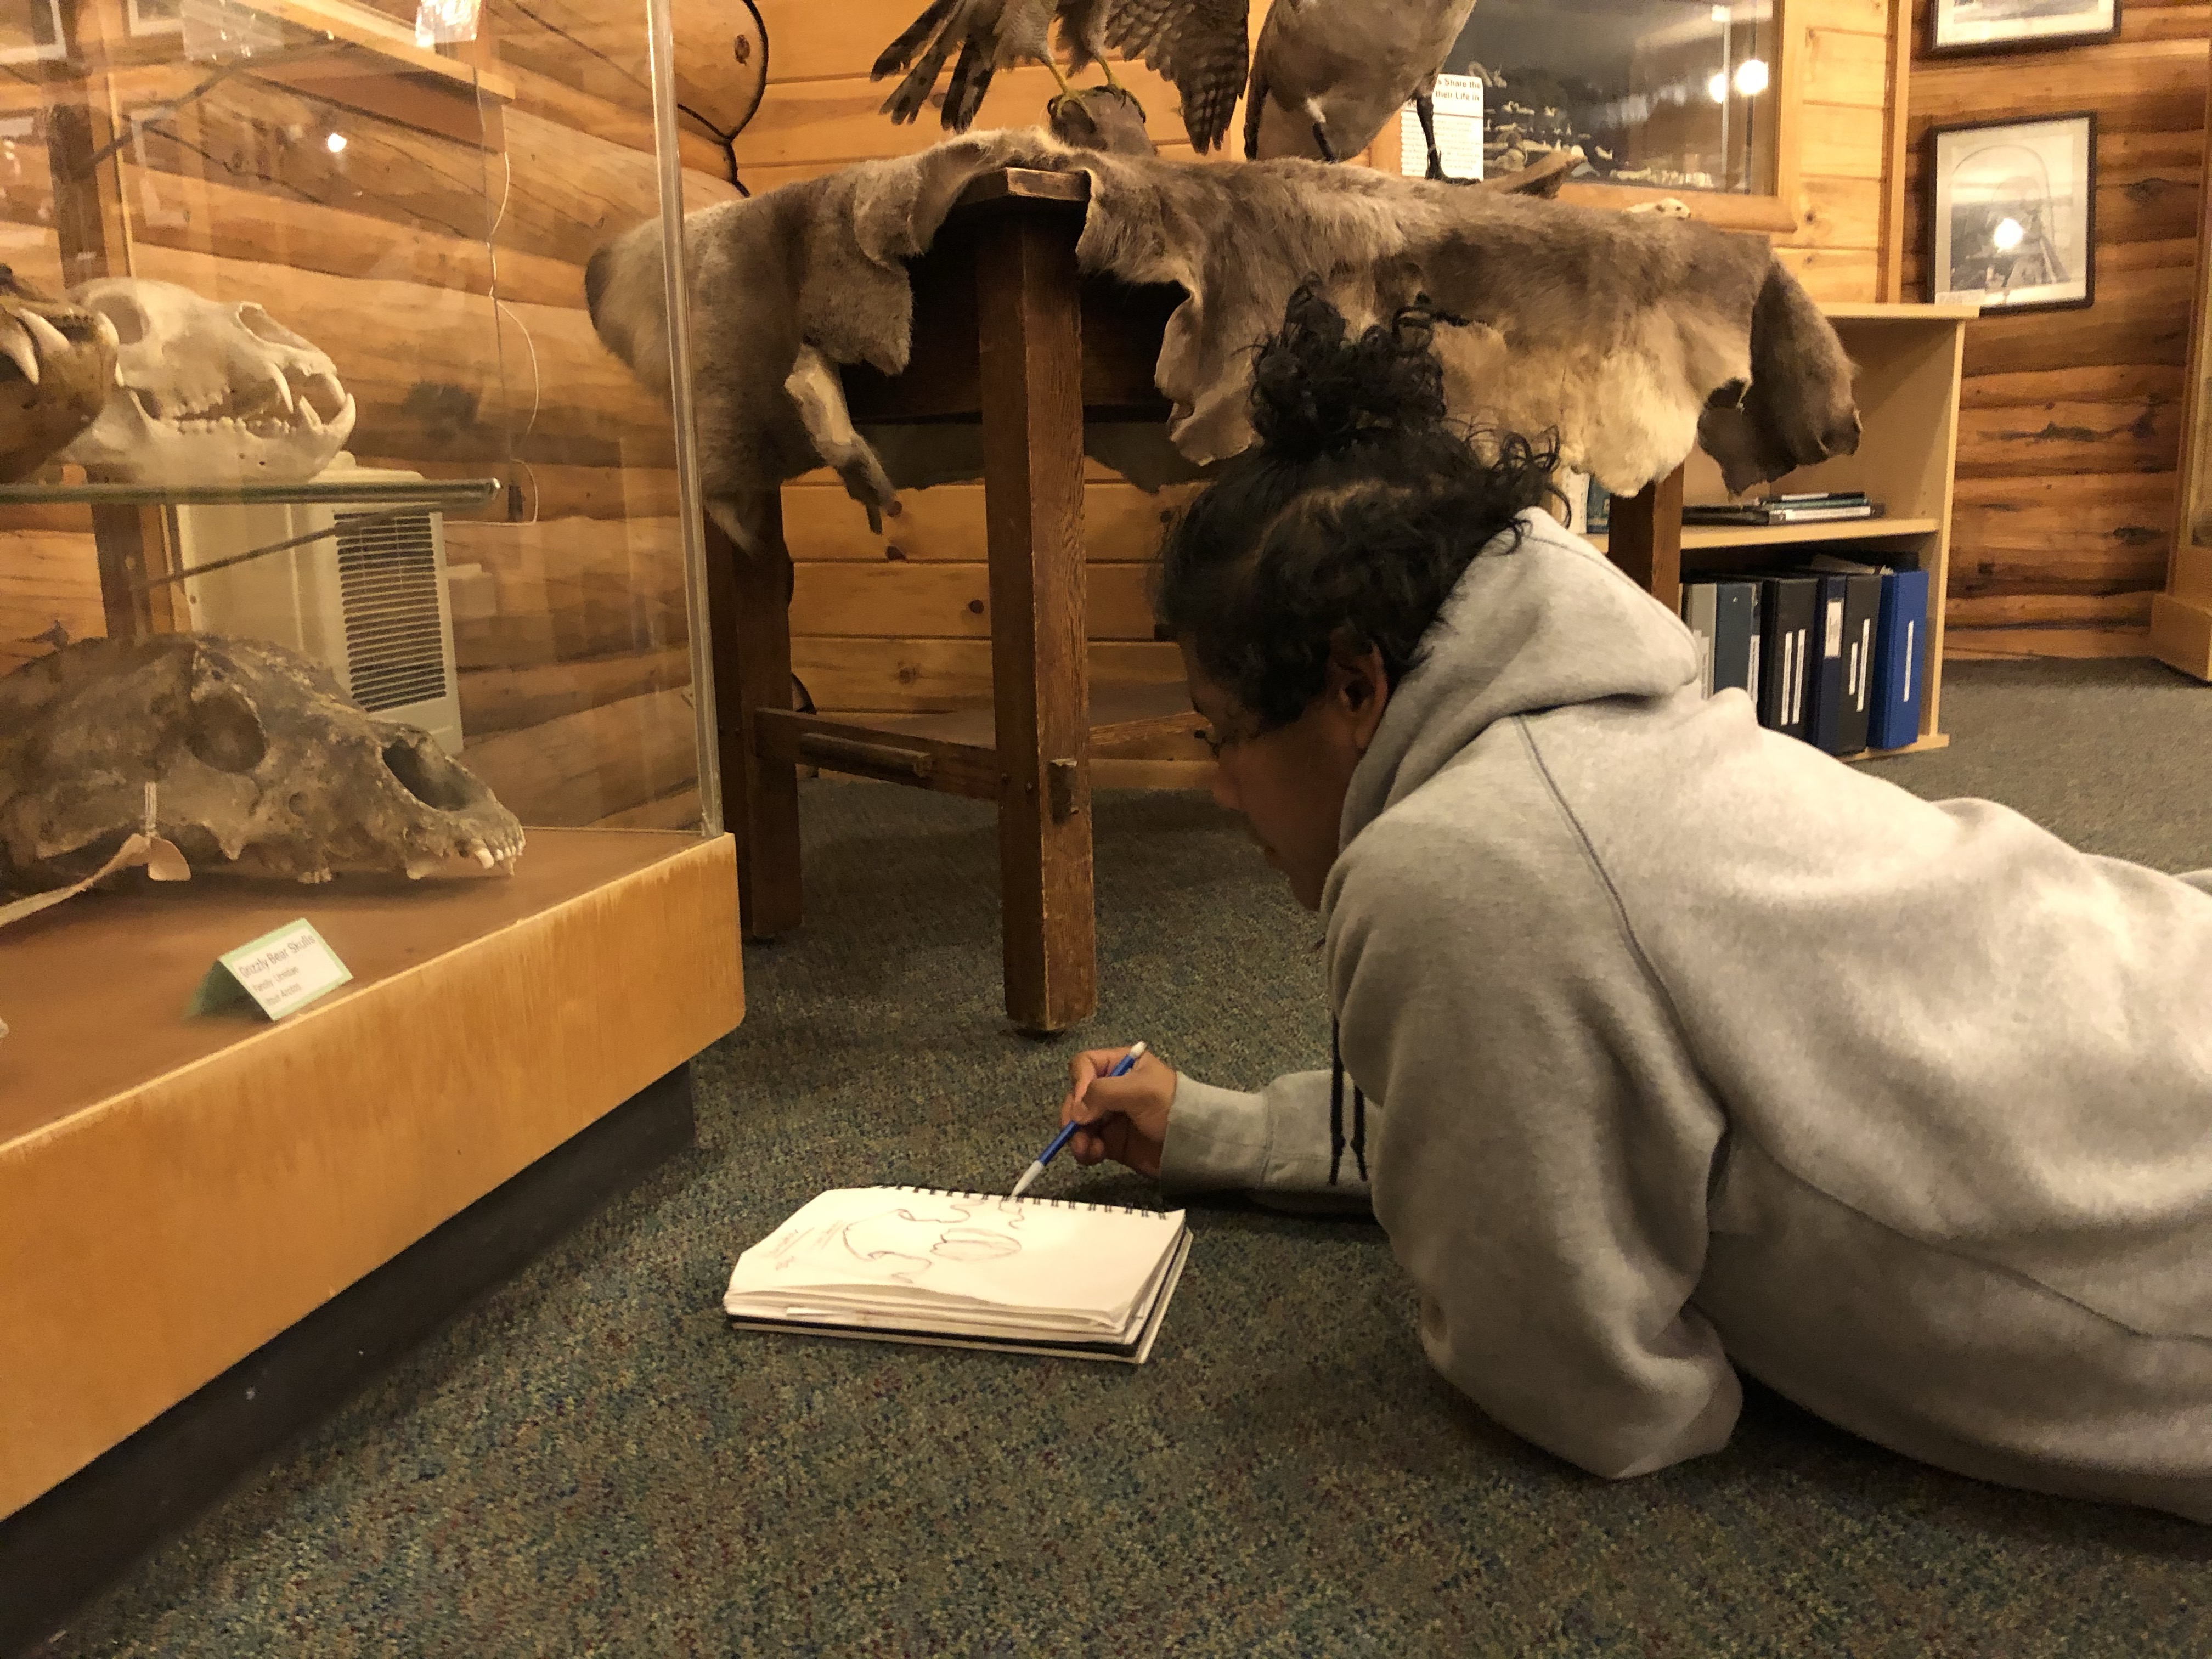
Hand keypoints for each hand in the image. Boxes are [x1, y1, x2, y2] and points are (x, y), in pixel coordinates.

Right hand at [1059, 1046, 1176, 1177]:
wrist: (1192, 1144)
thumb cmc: (1169, 1106)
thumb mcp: (1139, 1090)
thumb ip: (1103, 1093)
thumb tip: (1076, 1114)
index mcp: (1120, 1066)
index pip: (1085, 1065)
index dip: (1079, 1082)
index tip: (1083, 1101)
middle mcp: (1111, 1089)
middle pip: (1076, 1096)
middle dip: (1073, 1114)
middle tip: (1076, 1130)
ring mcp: (1109, 1116)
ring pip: (1078, 1122)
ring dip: (1076, 1136)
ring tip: (1086, 1149)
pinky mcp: (1111, 1141)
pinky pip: (1087, 1143)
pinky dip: (1085, 1150)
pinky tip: (1094, 1155)